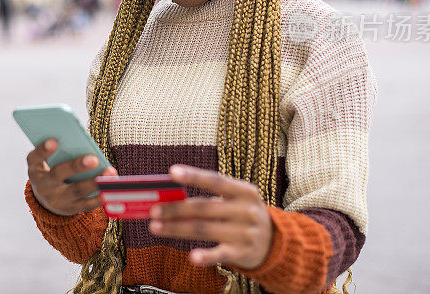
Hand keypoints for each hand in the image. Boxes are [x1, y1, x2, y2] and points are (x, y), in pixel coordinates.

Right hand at [27, 138, 117, 215]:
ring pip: (76, 190)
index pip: (35, 158)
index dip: (43, 150)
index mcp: (35, 169)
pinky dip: (100, 196)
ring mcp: (57, 200)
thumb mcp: (48, 162)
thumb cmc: (52, 170)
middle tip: (94, 158)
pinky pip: (87, 204)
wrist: (47, 200)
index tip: (54, 141)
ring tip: (110, 172)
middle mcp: (43, 186)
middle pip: (58, 174)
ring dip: (95, 182)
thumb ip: (59, 151)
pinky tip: (111, 187)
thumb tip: (81, 140)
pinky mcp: (71, 209)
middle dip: (76, 166)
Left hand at [148, 164, 272, 269]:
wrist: (275, 243)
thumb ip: (208, 198)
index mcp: (244, 191)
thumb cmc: (242, 215)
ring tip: (155, 227)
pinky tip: (192, 257)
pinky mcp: (243, 253)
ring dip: (177, 228)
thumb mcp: (234, 201)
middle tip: (153, 210)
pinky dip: (206, 256)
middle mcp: (246, 210)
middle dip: (176, 208)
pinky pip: (220, 254)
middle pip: (204, 207)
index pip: (215, 180)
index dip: (193, 176)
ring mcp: (245, 232)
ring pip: (204, 230)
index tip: (172, 172)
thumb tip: (170, 199)